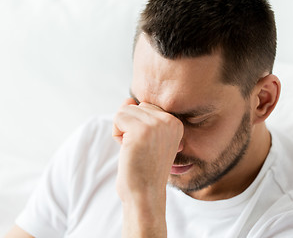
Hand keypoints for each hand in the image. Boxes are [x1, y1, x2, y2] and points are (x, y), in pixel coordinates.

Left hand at [113, 98, 183, 237]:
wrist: (145, 193)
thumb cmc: (144, 167)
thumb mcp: (147, 138)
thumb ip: (141, 116)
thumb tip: (127, 100)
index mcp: (175, 123)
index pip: (147, 107)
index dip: (139, 126)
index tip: (147, 146)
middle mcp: (170, 121)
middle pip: (136, 106)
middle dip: (130, 126)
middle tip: (139, 148)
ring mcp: (157, 125)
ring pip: (125, 110)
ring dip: (122, 130)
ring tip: (134, 149)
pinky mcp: (141, 130)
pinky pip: (118, 117)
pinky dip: (116, 134)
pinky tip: (127, 149)